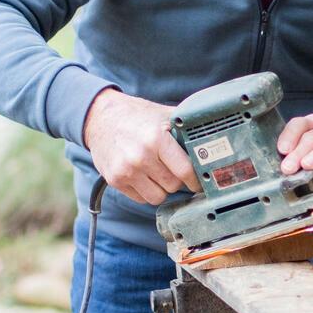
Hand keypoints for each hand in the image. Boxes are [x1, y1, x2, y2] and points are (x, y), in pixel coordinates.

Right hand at [82, 88, 198, 204]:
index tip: (200, 181)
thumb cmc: (136, 116)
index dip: (196, 179)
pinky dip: (146, 191)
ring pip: (158, 197)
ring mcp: (126, 171)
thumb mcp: (162, 114)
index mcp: (156, 139)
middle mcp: (140, 157)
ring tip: (159, 173)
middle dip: (178, 180)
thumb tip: (212, 135)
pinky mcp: (114, 180)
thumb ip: (185, 126)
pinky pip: (141, 198)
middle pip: (173, 186)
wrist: (99, 118)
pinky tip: (144, 175)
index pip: (185, 171)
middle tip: (176, 170)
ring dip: (162, 189)